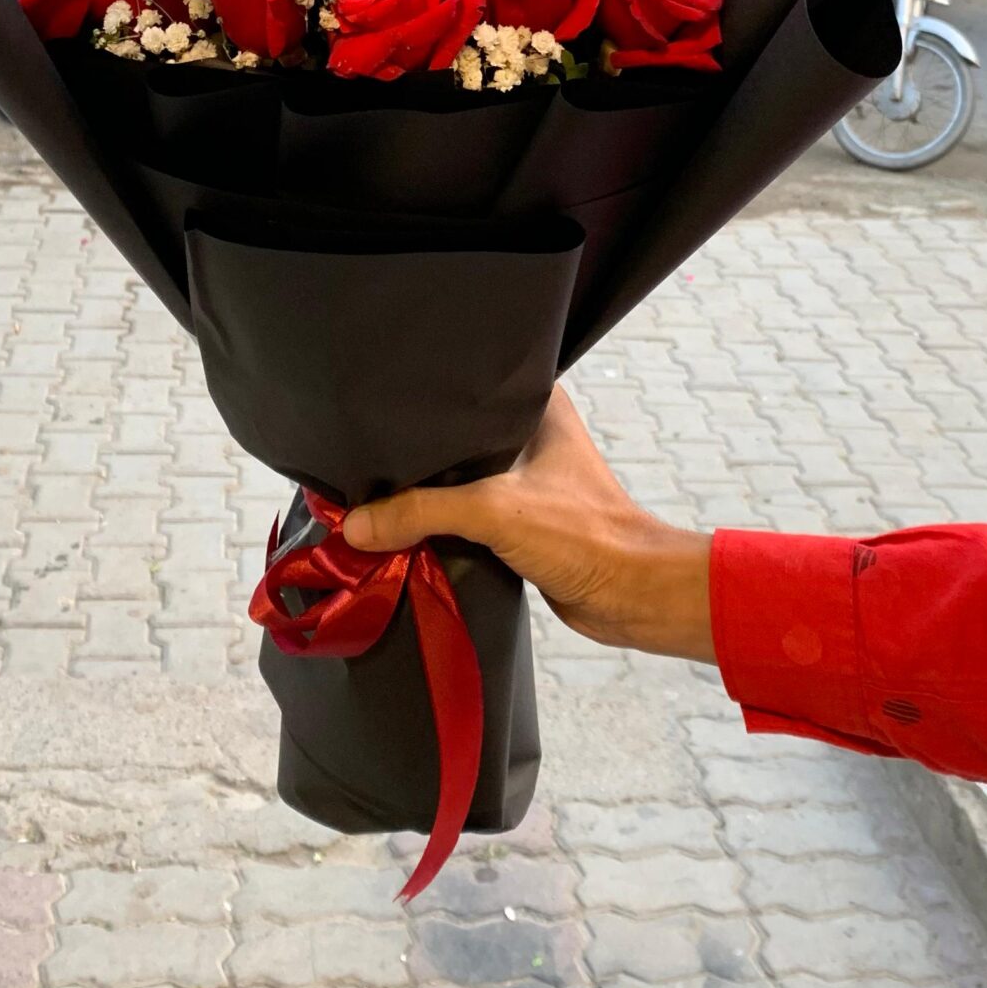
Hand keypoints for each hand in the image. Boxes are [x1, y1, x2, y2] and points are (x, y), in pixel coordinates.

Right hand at [343, 384, 715, 663]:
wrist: (633, 596)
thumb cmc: (583, 535)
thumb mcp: (494, 511)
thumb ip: (421, 511)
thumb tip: (353, 525)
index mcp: (535, 405)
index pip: (462, 391)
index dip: (418, 403)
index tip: (369, 413)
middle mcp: (529, 435)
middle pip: (452, 441)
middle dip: (412, 457)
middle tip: (358, 460)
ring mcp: (524, 481)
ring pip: (457, 482)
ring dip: (423, 498)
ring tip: (369, 495)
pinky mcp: (519, 524)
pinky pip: (465, 518)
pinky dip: (438, 528)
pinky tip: (401, 533)